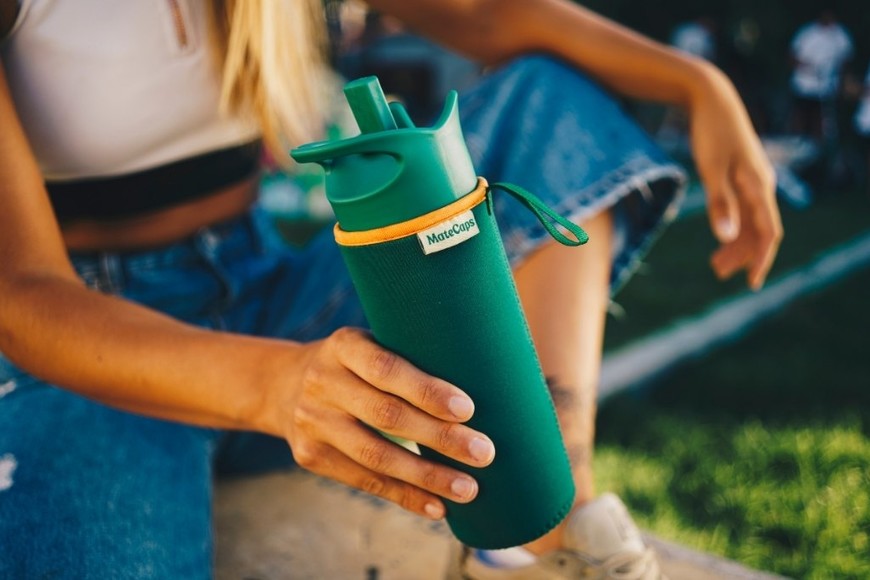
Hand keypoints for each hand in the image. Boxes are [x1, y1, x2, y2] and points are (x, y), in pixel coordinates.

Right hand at [277, 327, 494, 519]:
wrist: (284, 386)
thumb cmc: (356, 364)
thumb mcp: (371, 342)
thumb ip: (411, 355)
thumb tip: (489, 380)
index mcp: (344, 345)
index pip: (386, 367)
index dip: (426, 390)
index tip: (467, 409)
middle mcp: (323, 381)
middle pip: (386, 415)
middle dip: (440, 437)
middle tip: (484, 452)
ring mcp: (313, 421)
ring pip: (375, 456)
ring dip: (426, 476)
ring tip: (468, 488)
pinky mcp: (311, 456)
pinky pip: (364, 481)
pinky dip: (404, 496)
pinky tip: (437, 506)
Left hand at [689, 65, 782, 289]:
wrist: (712, 97)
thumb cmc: (710, 132)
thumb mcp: (711, 169)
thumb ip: (719, 204)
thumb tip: (727, 237)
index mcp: (759, 186)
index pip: (768, 232)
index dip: (761, 259)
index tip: (751, 282)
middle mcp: (762, 185)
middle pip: (760, 230)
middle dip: (743, 255)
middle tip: (718, 272)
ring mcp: (753, 179)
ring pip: (751, 220)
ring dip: (736, 243)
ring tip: (715, 264)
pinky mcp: (742, 174)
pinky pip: (744, 208)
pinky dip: (733, 225)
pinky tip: (721, 235)